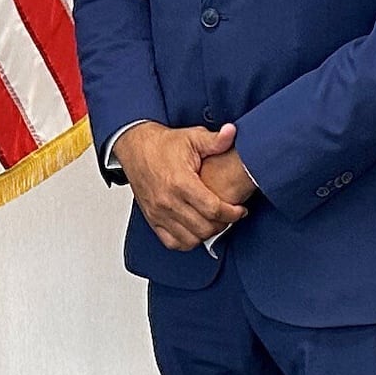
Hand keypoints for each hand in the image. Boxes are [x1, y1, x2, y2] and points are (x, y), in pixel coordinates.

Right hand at [114, 121, 248, 250]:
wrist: (135, 148)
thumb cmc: (163, 145)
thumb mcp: (192, 137)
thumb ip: (215, 140)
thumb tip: (232, 132)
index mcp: (180, 182)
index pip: (213, 209)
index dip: (232, 213)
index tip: (240, 210)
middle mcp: (168, 201)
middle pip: (204, 228)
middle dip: (223, 224)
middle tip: (230, 215)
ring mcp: (158, 213)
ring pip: (190, 239)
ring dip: (207, 233)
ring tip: (215, 222)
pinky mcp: (152, 219)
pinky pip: (172, 242)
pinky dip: (187, 241)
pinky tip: (196, 229)